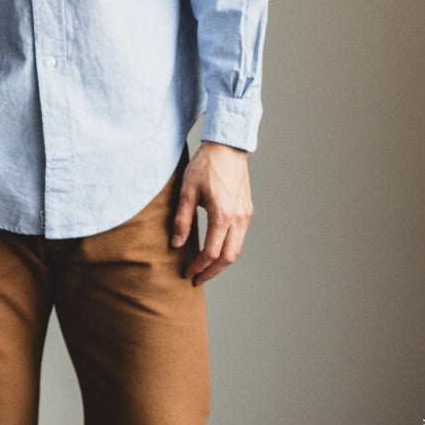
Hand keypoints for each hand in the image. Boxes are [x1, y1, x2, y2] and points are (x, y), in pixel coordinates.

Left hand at [171, 141, 252, 284]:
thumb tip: (177, 244)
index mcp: (223, 215)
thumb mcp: (187, 191)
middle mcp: (238, 218)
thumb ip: (182, 219)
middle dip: (212, 272)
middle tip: (197, 278)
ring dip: (222, 263)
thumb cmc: (206, 165)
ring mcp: (245, 214)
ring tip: (206, 268)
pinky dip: (229, 249)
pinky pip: (240, 237)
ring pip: (237, 249)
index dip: (198, 266)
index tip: (187, 272)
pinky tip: (217, 249)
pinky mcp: (247, 209)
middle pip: (228, 258)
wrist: (226, 146)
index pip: (211, 253)